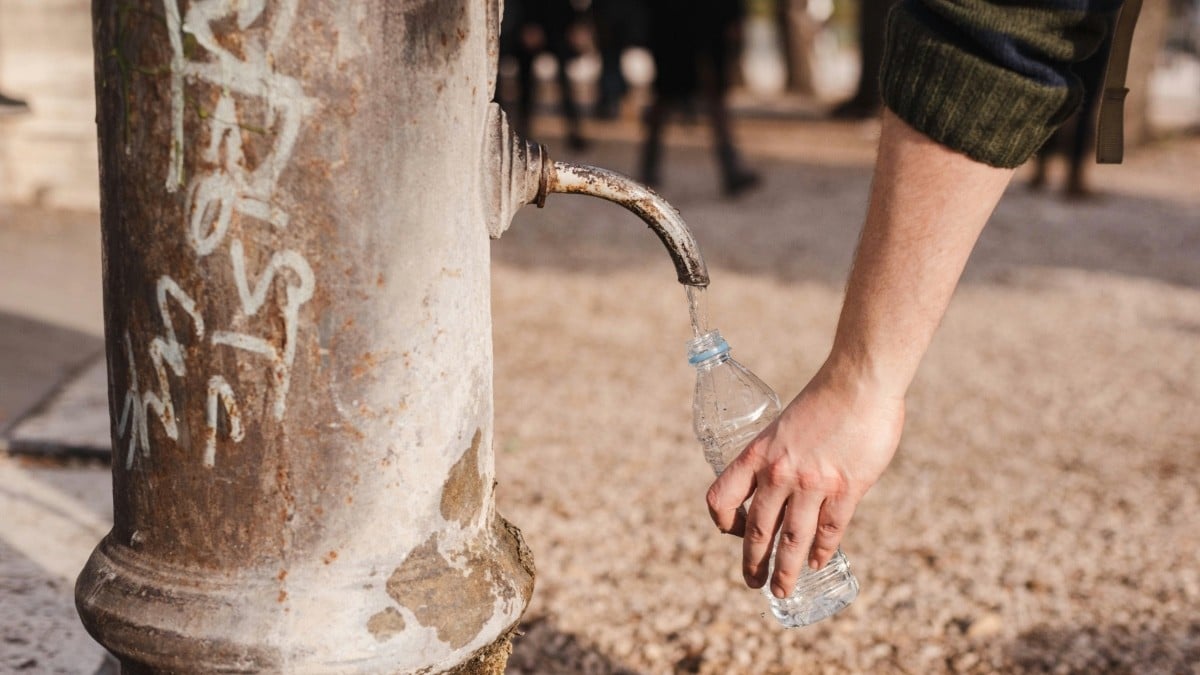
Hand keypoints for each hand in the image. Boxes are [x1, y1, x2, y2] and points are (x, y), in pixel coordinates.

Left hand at [706, 363, 904, 598]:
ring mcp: (812, 484)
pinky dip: (821, 552)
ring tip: (781, 590)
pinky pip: (829, 532)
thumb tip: (788, 486)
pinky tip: (818, 563)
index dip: (722, 521)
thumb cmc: (825, 399)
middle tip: (753, 583)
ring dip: (785, 570)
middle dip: (753, 562)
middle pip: (757, 530)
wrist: (859, 381)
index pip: (721, 497)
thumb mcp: (784, 426)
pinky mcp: (846, 489)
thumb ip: (782, 457)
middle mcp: (778, 473)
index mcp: (757, 454)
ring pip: (792, 540)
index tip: (732, 531)